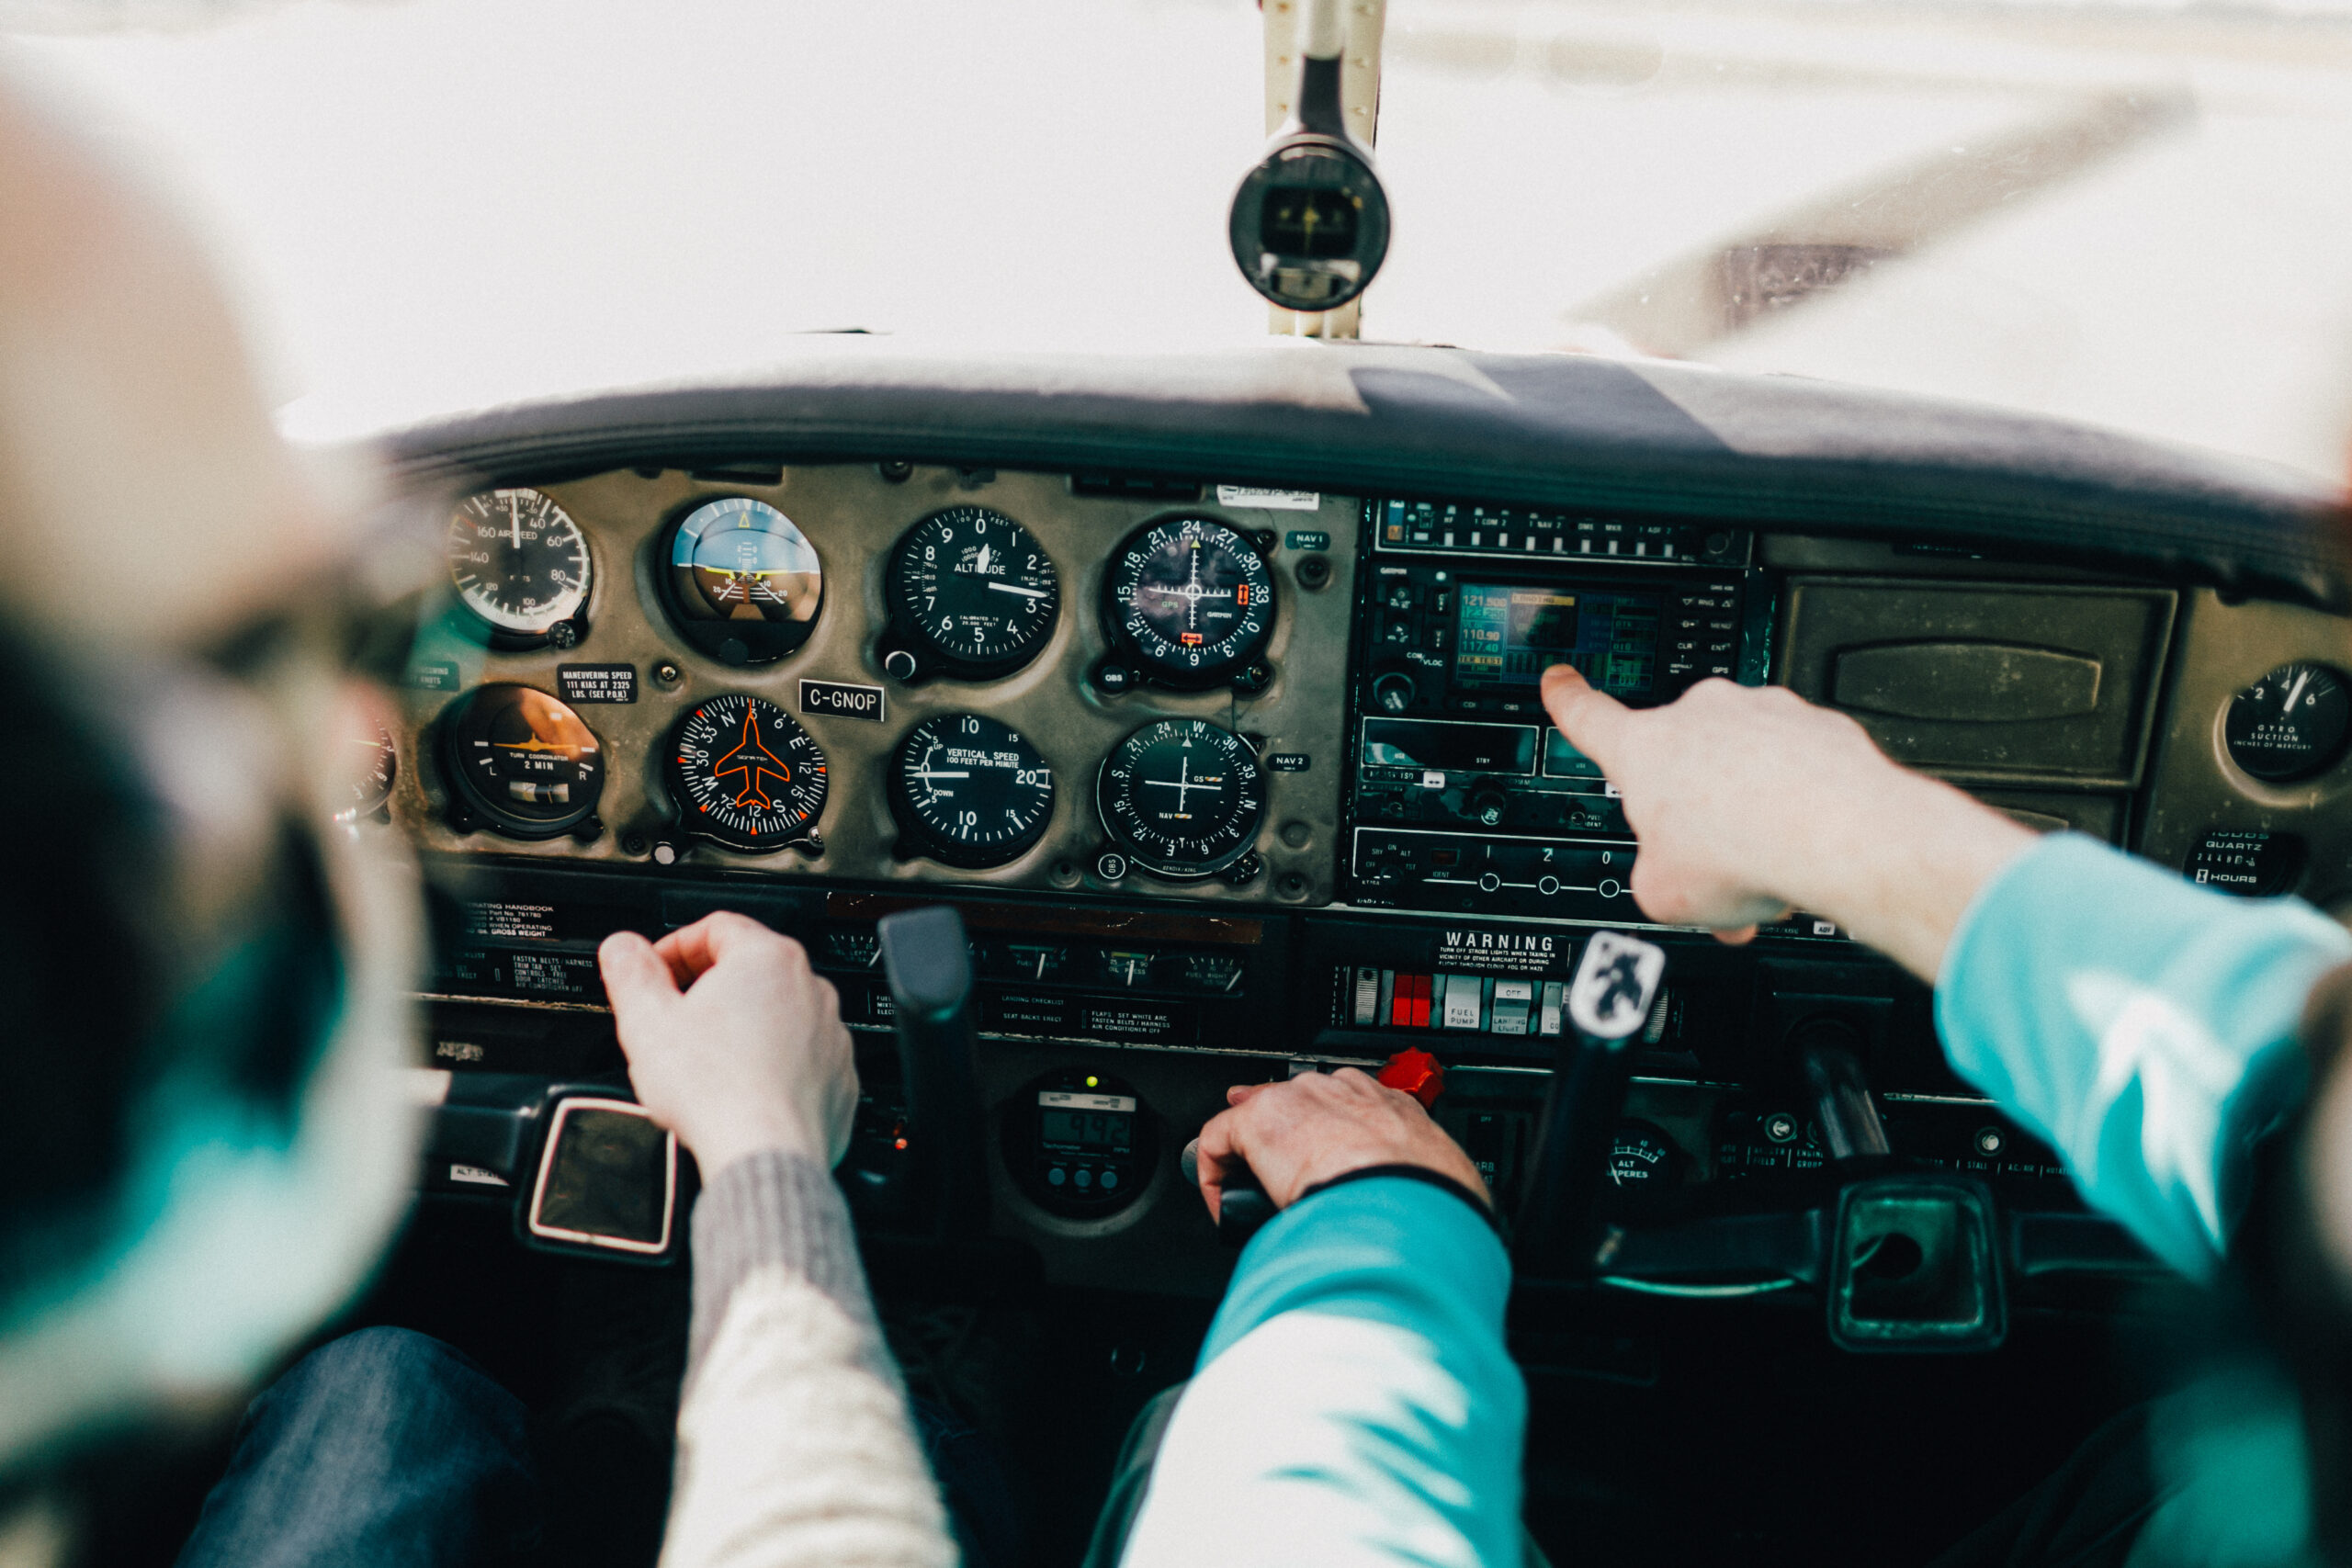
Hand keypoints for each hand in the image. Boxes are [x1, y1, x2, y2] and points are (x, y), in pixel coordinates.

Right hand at [599, 913, 856, 1173]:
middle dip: (706, 987)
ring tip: (704, 1058)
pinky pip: (799, 1055)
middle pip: (749, 969)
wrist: (766, 1154)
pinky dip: (770, 1062)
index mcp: (767, 959)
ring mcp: (830, 1033)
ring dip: (740, 1025)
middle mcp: (811, 988)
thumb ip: (630, 973)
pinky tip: (740, 1086)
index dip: (674, 946)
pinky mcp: (838, 1074)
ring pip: (776, 1013)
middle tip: (672, 1016)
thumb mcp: (647, 1022)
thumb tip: (622, 948)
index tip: (653, 972)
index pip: (716, 927)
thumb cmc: (716, 1091)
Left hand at [1192, 1068, 1486, 1222]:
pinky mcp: (1257, 1121)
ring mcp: (1298, 1100)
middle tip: (1280, 1180)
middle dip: (1286, 1140)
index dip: (1328, 1128)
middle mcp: (1342, 1092)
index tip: (1323, 1154)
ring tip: (1247, 1199)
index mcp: (1392, 1106)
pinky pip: (1217, 1143)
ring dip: (1252, 1159)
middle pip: (1298, 1104)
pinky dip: (1213, 1178)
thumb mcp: (1444, 1188)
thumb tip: (1435, 1227)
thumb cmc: (1434, 1197)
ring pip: (1258, 1122)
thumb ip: (1432, 1193)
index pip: (1351, 1101)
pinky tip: (1224, 1211)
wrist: (1406, 1192)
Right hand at [1539, 664, 2032, 979]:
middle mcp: (1702, 716)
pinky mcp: (1819, 728)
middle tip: (1713, 865)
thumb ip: (1654, 878)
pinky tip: (1808, 848)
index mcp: (1645, 749)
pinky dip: (1800, 804)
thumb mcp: (1661, 894)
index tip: (1561, 681)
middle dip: (1697, 812)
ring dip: (1752, 813)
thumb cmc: (1744, 855)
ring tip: (1769, 870)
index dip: (1569, 701)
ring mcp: (1765, 714)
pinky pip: (1798, 767)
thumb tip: (1678, 882)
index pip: (1589, 717)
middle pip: (1682, 762)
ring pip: (1746, 768)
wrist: (1838, 837)